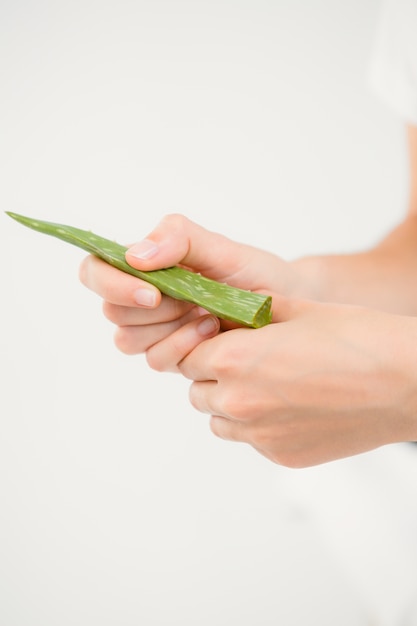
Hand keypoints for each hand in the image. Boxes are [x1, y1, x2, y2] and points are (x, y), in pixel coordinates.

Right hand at [79, 213, 303, 354]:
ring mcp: (157, 330)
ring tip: (208, 313)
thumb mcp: (221, 247)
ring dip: (167, 329)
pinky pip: (157, 360)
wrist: (287, 305)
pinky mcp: (173, 356)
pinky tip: (212, 331)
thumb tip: (134, 257)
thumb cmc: (252, 272)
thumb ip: (179, 238)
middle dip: (152, 308)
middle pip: (112, 311)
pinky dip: (182, 347)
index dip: (111, 283)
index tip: (152, 290)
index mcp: (144, 266)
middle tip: (192, 298)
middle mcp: (143, 299)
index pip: (96, 271)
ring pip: (128, 341)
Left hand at [154, 295, 416, 466]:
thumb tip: (229, 311)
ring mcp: (259, 435)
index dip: (203, 346)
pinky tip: (292, 407)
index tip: (220, 341)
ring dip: (230, 404)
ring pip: (219, 421)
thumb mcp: (297, 309)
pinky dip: (259, 426)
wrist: (405, 383)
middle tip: (245, 363)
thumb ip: (250, 311)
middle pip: (197, 391)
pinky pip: (251, 440)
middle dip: (213, 376)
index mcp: (234, 359)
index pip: (187, 357)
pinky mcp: (281, 456)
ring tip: (267, 386)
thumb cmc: (357, 340)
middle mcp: (238, 401)